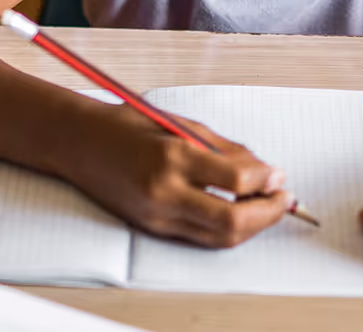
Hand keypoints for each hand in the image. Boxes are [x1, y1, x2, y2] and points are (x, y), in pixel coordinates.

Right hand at [61, 103, 294, 247]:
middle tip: (284, 199)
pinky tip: (238, 213)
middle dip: (267, 213)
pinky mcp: (152, 228)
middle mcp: (164, 192)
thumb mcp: (179, 124)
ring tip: (267, 207)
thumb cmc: (126, 124)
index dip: (265, 180)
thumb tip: (265, 171)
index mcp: (171, 156)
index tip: (279, 174)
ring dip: (252, 226)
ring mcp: (156, 215)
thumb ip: (223, 149)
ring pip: (219, 237)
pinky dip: (227, 229)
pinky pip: (200, 237)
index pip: (234, 180)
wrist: (77, 142)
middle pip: (232, 220)